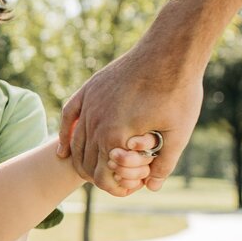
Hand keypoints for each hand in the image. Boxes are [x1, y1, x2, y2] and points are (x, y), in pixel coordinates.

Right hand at [59, 35, 205, 190]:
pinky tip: (63, 150)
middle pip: (85, 162)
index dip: (114, 187)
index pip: (102, 176)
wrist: (170, 51)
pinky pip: (68, 116)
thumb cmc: (178, 92)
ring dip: (81, 159)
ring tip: (91, 170)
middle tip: (114, 179)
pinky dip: (64, 135)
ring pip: (75, 141)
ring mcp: (89, 103)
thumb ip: (164, 164)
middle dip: (97, 176)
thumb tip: (152, 187)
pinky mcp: (90, 89)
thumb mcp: (178, 134)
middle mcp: (95, 122)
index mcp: (115, 137)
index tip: (127, 189)